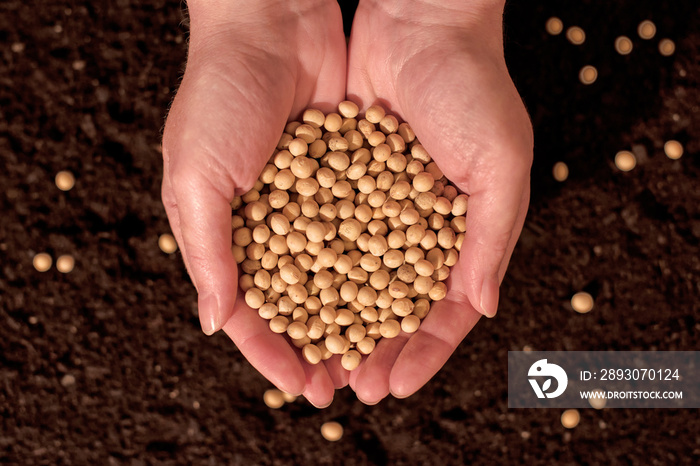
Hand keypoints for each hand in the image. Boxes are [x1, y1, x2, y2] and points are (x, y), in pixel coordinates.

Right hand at [161, 0, 346, 406]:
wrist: (270, 23)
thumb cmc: (217, 95)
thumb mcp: (195, 176)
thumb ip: (208, 251)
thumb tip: (216, 323)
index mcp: (228, 232)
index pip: (253, 310)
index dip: (275, 351)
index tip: (303, 385)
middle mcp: (275, 224)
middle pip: (303, 301)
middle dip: (325, 343)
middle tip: (351, 383)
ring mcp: (316, 202)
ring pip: (341, 273)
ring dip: (359, 313)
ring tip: (383, 351)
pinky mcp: (352, 176)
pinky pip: (370, 228)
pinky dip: (384, 261)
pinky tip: (404, 292)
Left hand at [346, 0, 532, 402]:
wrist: (421, 20)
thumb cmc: (474, 88)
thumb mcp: (502, 163)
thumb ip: (493, 238)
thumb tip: (481, 309)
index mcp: (460, 233)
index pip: (442, 309)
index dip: (421, 351)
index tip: (395, 385)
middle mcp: (415, 227)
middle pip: (391, 304)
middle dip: (371, 348)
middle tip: (349, 389)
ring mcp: (375, 206)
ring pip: (352, 278)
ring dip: (335, 321)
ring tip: (315, 363)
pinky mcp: (338, 180)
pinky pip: (322, 233)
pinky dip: (308, 269)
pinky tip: (288, 302)